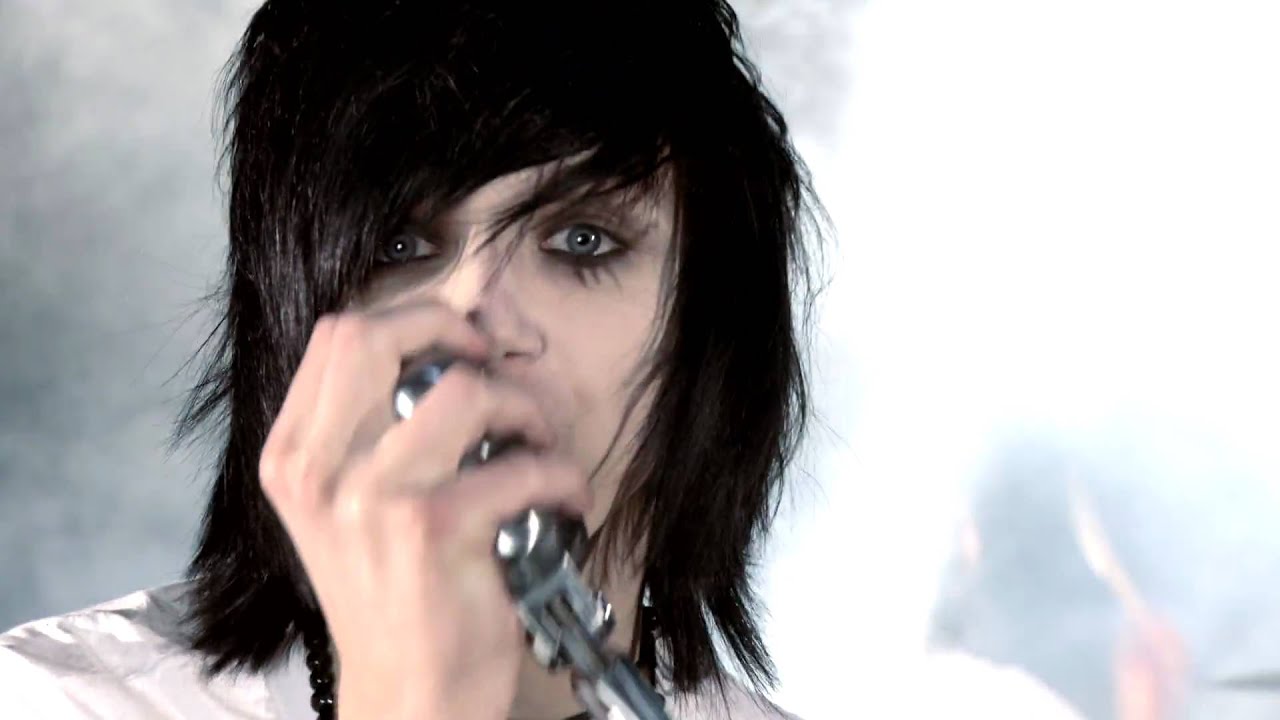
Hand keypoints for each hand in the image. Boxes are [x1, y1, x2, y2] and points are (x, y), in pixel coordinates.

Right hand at [258, 303, 592, 718]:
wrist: (405, 693)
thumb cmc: (389, 596)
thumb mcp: (353, 506)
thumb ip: (378, 428)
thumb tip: (457, 344)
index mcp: (293, 455)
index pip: (338, 335)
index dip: (414, 318)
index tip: (460, 343)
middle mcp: (320, 471)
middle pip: (377, 336)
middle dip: (455, 330)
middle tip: (495, 364)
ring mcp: (373, 499)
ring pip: (463, 391)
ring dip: (522, 409)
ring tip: (536, 442)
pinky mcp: (435, 531)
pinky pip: (522, 465)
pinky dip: (561, 476)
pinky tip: (564, 499)